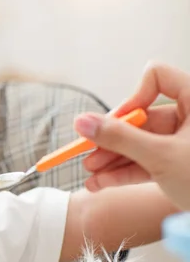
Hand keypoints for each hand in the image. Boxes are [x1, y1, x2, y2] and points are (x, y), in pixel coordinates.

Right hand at [73, 62, 189, 209]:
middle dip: (112, 139)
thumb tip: (81, 122)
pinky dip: (125, 173)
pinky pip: (148, 162)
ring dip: (113, 159)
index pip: (158, 78)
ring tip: (89, 174)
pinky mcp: (181, 165)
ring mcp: (186, 143)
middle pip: (142, 118)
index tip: (116, 123)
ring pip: (141, 143)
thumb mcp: (161, 156)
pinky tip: (101, 183)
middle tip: (86, 153)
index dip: (134, 98)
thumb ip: (119, 138)